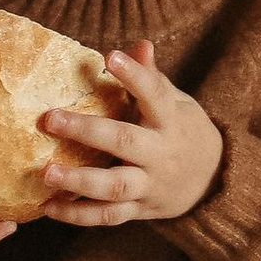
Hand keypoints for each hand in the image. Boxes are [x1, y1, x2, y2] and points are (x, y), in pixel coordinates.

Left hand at [39, 40, 222, 228]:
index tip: (110, 56)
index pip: (154, 93)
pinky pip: (108, 216)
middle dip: (87, 131)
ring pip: (115, 186)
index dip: (134, 75)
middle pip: (125, 142)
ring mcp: (150, 184)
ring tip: (46, 172)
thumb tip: (139, 45)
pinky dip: (78, 215)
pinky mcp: (140, 209)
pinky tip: (48, 207)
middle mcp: (161, 153)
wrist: (214, 180)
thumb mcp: (177, 103)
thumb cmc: (183, 130)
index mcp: (171, 120)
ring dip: (79, 181)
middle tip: (50, 119)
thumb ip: (153, 79)